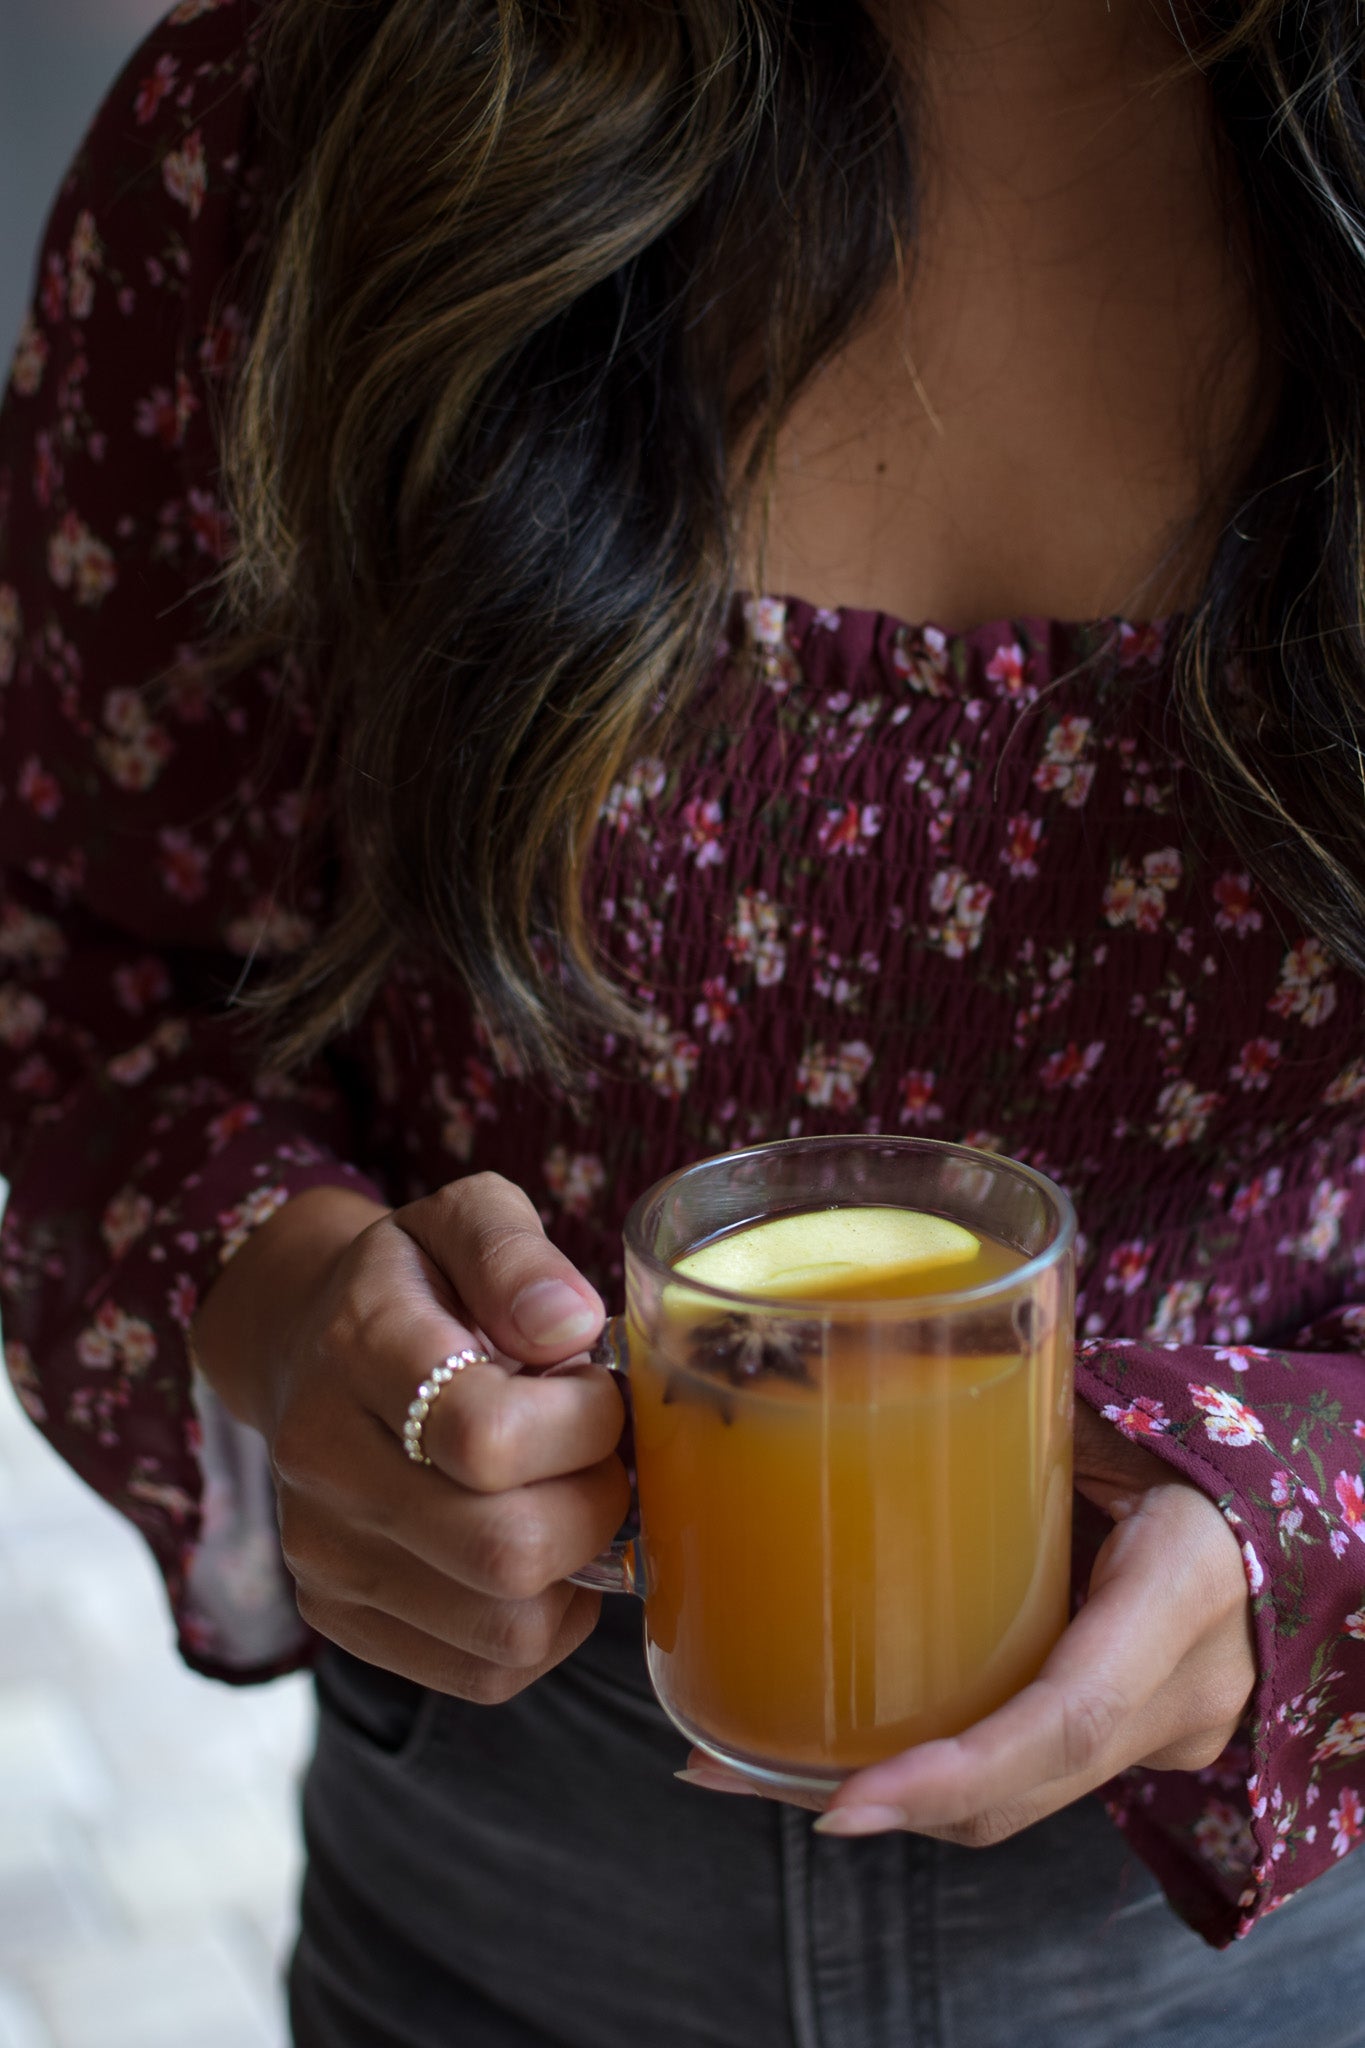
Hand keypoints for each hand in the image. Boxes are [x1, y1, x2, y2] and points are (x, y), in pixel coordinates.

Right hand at [191, 1175, 628, 1700]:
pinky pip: (485, 1672)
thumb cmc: (423, 1278)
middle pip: (506, 1550)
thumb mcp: (470, 1217)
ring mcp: (323, 1552)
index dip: (583, 1423)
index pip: (485, 1436)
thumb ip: (517, 1254)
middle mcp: (321, 1461)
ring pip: (506, 1630)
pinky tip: (540, 1552)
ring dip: (576, 1571)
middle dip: (595, 1504)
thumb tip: (569, 1324)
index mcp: (357, 1348)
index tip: (595, 1387)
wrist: (312, 1338)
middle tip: (598, 1453)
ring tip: (565, 1496)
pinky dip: (544, 1624)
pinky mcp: (339, 1617)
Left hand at [680, 1400, 1256, 1840]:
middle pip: (1023, 1788)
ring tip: (739, 1764)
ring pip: (1014, 1801)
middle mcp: (1185, 1688)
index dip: (955, 1772)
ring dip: (884, 1798)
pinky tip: (829, 1757)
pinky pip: (1025, 1777)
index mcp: (1183, 1589)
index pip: (1069, 1717)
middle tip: (722, 1771)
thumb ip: (1007, 1400)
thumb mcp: (1108, 1410)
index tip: (845, 1805)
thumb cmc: (1183, 1436)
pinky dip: (929, 1778)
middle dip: (876, 1801)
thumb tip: (845, 1353)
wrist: (1270, 1503)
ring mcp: (1169, 1731)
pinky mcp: (1135, 1741)